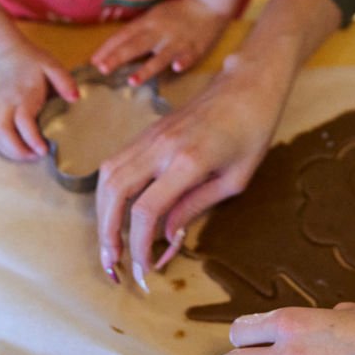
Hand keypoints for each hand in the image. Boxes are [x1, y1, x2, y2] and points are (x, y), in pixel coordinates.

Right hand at [0, 43, 78, 162]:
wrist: (5, 52)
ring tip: (27, 155)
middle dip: (19, 151)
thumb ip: (64, 81)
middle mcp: (6, 104)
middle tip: (36, 156)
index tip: (44, 150)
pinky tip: (12, 148)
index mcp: (24, 94)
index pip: (23, 120)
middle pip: (3, 134)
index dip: (32, 138)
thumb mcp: (51, 65)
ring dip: (9, 151)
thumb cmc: (31, 60)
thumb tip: (75, 98)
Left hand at [91, 0, 231, 83]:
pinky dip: (182, 62)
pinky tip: (177, 68)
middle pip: (136, 45)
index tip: (94, 61)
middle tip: (103, 69)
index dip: (109, 48)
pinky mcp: (194, 48)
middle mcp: (160, 32)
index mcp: (148, 22)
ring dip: (146, 69)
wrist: (207, 4)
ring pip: (160, 56)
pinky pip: (188, 56)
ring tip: (132, 81)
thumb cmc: (176, 13)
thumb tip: (115, 48)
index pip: (124, 35)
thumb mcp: (154, 17)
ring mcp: (177, 41)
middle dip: (119, 57)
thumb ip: (138, 32)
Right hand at [93, 52, 287, 286]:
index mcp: (188, 161)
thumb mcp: (235, 178)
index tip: (143, 271)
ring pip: (107, 175)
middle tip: (112, 264)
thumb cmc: (252, 131)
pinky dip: (108, 191)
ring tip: (109, 243)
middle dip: (106, 233)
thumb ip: (196, 206)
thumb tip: (167, 236)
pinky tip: (115, 212)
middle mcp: (161, 147)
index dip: (138, 246)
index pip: (146, 211)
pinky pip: (115, 162)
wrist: (248, 84)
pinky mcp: (147, 131)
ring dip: (101, 212)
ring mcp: (150, 135)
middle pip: (114, 192)